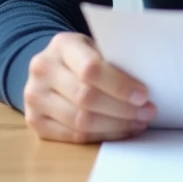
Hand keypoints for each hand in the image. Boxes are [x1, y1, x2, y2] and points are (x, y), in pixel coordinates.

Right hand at [23, 32, 156, 143]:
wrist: (49, 66)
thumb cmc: (82, 56)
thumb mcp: (96, 46)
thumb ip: (113, 61)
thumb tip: (145, 88)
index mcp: (62, 45)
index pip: (91, 69)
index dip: (119, 85)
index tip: (144, 95)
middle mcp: (42, 70)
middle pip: (86, 98)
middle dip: (122, 109)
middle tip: (147, 113)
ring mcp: (35, 98)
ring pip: (80, 121)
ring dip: (115, 126)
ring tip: (137, 123)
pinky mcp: (35, 122)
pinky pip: (73, 137)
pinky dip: (101, 137)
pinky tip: (119, 131)